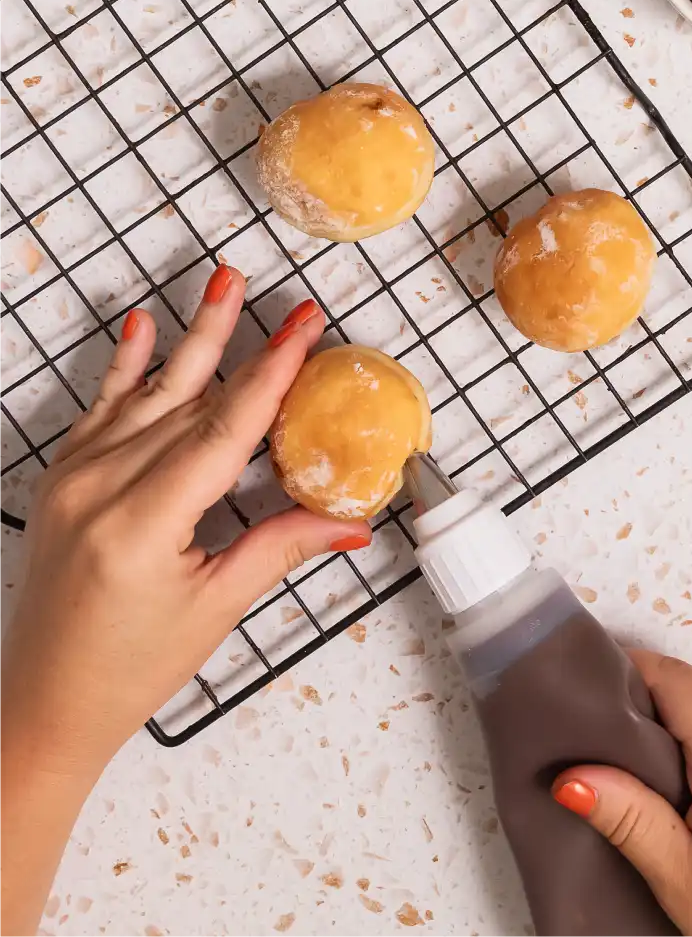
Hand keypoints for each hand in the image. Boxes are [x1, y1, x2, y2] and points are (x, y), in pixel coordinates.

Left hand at [0, 269, 360, 777]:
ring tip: (221, 283)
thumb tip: (351, 522)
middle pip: (188, 401)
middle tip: (280, 297)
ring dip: (192, 339)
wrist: (44, 703)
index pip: (223, 430)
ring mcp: (74, 481)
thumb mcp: (216, 606)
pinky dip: (124, 368)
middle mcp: (100, 489)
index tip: (302, 329)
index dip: (270, 374)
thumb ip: (279, 548)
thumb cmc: (128, 667)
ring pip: (149, 396)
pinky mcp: (61, 482)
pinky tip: (141, 328)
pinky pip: (100, 411)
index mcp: (142, 523)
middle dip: (240, 345)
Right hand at [550, 651, 691, 936]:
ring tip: (630, 785)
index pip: (676, 679)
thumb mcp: (686, 883)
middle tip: (590, 750)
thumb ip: (631, 820)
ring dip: (675, 740)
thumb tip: (572, 775)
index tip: (579, 688)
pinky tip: (682, 803)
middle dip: (643, 714)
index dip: (626, 672)